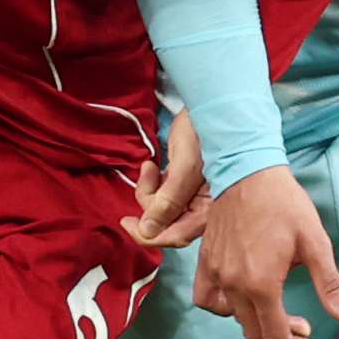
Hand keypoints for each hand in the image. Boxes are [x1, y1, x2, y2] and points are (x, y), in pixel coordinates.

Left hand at [123, 109, 211, 247]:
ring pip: (162, 208)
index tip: (126, 223)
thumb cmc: (204, 132)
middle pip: (167, 223)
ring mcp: (196, 196)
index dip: (149, 234)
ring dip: (150, 190)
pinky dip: (154, 184)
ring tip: (150, 167)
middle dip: (150, 203)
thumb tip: (147, 232)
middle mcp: (205, 208)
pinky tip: (153, 166)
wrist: (210, 102)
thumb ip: (168, 202)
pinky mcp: (186, 184)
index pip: (177, 235)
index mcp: (212, 209)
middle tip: (146, 176)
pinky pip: (163, 195)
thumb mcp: (185, 168)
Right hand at [185, 165, 338, 338]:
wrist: (247, 169)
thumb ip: (329, 284)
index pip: (276, 335)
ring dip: (258, 326)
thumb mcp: (315, 243)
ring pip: (235, 317)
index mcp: (262, 284)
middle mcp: (234, 285)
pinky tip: (240, 304)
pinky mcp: (205, 260)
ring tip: (281, 320)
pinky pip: (207, 298)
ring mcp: (216, 273)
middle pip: (256, 331)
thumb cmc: (284, 203)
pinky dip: (223, 309)